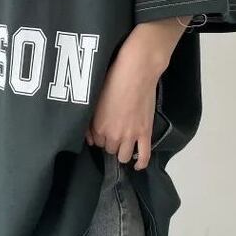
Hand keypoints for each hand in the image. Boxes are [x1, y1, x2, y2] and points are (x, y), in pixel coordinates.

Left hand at [86, 22, 177, 170]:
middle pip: (109, 149)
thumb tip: (90, 135)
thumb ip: (91, 119)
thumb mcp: (96, 98)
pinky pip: (144, 156)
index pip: (96, 143)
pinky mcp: (145, 133)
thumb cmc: (113, 79)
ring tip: (124, 145)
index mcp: (98, 126)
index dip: (100, 137)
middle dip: (111, 143)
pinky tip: (137, 164)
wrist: (137, 72)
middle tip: (115, 132)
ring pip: (123, 156)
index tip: (104, 131)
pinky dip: (140, 163)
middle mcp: (113, 135)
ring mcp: (130, 136)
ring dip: (122, 153)